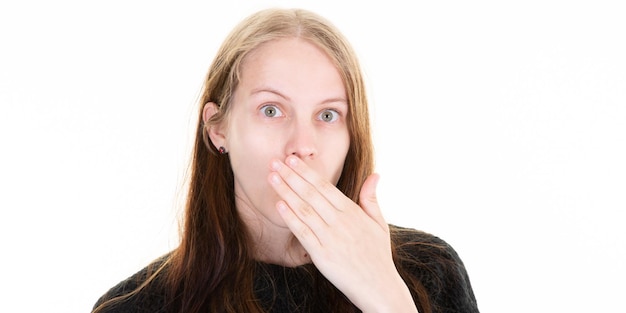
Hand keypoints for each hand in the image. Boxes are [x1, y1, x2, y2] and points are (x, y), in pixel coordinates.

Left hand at [268, 155, 417, 311]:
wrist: (378, 286)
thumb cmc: (377, 255)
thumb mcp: (379, 223)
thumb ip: (371, 198)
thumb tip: (376, 174)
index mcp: (352, 212)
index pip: (324, 186)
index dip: (306, 171)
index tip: (292, 159)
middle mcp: (340, 222)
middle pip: (311, 193)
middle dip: (291, 176)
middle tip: (274, 162)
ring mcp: (330, 238)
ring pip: (304, 209)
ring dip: (286, 192)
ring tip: (271, 178)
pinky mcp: (322, 255)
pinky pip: (303, 233)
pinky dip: (291, 218)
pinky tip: (278, 205)